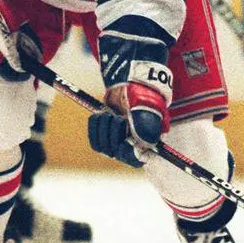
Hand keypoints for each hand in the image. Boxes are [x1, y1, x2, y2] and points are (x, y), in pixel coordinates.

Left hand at [87, 32, 172, 166]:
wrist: (129, 84)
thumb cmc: (141, 94)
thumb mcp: (145, 106)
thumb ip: (146, 124)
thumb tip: (146, 143)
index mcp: (148, 140)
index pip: (137, 158)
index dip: (128, 152)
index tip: (123, 139)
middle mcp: (134, 145)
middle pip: (117, 153)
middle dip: (114, 133)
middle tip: (118, 117)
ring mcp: (119, 140)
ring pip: (104, 147)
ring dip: (103, 128)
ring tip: (109, 114)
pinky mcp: (106, 135)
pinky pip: (95, 141)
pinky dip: (95, 127)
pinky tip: (100, 115)